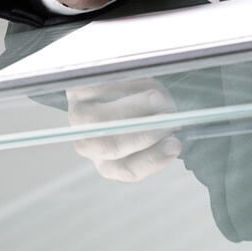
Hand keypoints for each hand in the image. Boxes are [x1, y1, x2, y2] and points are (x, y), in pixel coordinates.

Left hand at [67, 79, 181, 182]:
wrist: (118, 82)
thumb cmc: (144, 109)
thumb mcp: (156, 126)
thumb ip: (163, 132)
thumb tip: (172, 127)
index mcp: (110, 163)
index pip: (128, 169)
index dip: (153, 159)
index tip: (175, 144)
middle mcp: (89, 144)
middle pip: (109, 147)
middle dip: (143, 133)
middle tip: (168, 117)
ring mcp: (79, 117)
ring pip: (101, 120)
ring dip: (136, 106)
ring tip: (158, 96)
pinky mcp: (76, 91)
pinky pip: (100, 90)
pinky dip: (126, 85)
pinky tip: (143, 80)